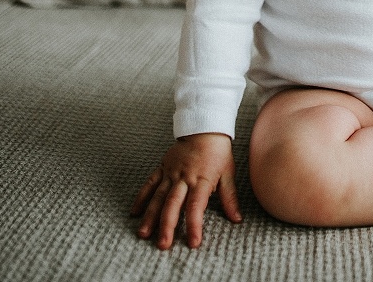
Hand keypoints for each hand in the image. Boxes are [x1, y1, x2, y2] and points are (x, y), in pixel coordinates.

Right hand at [130, 133, 241, 249]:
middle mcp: (184, 178)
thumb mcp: (228, 173)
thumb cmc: (218, 152)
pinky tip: (135, 212)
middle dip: (167, 225)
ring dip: (150, 216)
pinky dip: (142, 197)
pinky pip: (150, 183)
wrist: (205, 127)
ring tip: (143, 234)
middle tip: (163, 245)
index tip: (193, 243)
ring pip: (159, 196)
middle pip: (173, 204)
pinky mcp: (163, 167)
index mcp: (201, 180)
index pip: (196, 206)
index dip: (194, 224)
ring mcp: (171, 172)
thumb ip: (229, 198)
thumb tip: (237, 219)